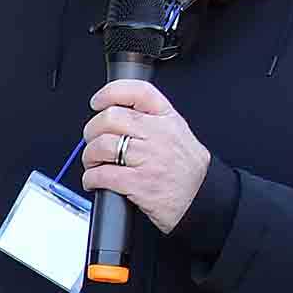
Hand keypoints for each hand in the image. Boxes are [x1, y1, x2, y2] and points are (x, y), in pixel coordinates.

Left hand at [75, 77, 213, 233]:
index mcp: (167, 119)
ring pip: (102, 145)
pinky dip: (90, 178)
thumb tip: (117, 114)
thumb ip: (153, 120)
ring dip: (89, 156)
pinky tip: (94, 181)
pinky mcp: (139, 183)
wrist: (202, 201)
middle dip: (92, 130)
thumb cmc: (188, 171)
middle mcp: (158, 135)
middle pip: (111, 118)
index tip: (97, 102)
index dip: (110, 92)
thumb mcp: (179, 134)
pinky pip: (102, 174)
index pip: (137, 92)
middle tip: (92, 140)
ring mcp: (149, 159)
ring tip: (93, 163)